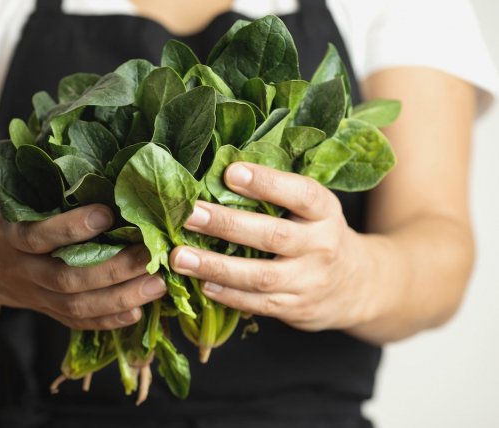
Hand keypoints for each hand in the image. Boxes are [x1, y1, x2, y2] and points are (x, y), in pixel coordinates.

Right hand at [0, 190, 166, 331]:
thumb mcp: (2, 194)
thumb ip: (39, 184)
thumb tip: (92, 148)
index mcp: (6, 233)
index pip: (37, 235)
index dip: (71, 228)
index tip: (107, 214)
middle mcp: (18, 268)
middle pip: (66, 277)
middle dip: (113, 268)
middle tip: (151, 253)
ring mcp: (30, 293)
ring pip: (75, 304)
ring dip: (119, 297)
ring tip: (157, 283)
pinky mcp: (39, 308)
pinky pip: (73, 320)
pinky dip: (105, 320)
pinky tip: (136, 313)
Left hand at [170, 163, 371, 331]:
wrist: (356, 285)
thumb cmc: (317, 234)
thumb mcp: (312, 209)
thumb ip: (278, 193)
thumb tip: (220, 168)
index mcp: (325, 212)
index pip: (301, 194)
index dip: (267, 183)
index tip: (230, 172)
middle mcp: (321, 246)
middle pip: (274, 236)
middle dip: (227, 224)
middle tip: (189, 214)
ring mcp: (309, 281)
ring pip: (261, 276)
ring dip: (216, 266)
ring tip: (180, 257)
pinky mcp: (295, 308)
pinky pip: (258, 304)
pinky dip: (228, 295)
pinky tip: (201, 284)